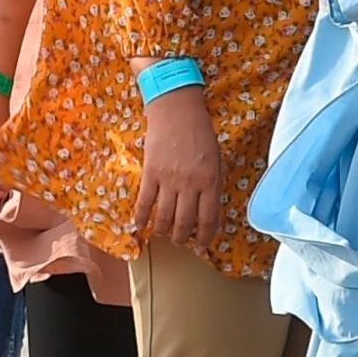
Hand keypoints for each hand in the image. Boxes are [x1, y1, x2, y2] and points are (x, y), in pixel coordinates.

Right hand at [133, 82, 223, 255]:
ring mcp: (169, 180)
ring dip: (164, 232)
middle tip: (181, 242)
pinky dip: (142, 217)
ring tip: (165, 235)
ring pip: (164, 217)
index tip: (201, 246)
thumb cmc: (200, 132)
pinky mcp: (150, 173)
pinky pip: (145, 202)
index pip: (209, 219)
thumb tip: (207, 210)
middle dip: (183, 239)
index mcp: (211, 181)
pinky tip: (141, 226)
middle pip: (185, 223)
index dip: (205, 238)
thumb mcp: (216, 160)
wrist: (176, 110)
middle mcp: (190, 184)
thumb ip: (213, 185)